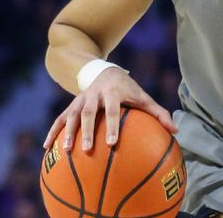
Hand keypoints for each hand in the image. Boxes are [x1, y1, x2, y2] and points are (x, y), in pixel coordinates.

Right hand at [42, 67, 176, 151]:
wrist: (104, 71)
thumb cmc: (128, 90)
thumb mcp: (143, 97)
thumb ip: (159, 113)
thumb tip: (176, 131)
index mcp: (113, 93)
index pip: (113, 111)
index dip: (112, 126)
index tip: (111, 144)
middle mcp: (94, 95)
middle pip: (89, 113)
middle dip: (87, 131)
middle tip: (88, 150)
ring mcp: (80, 100)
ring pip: (71, 115)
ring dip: (67, 132)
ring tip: (66, 151)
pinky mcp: (71, 105)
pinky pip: (59, 119)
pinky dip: (52, 132)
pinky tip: (46, 148)